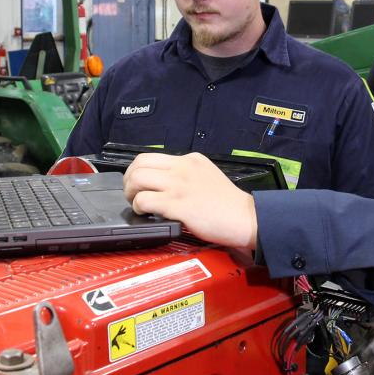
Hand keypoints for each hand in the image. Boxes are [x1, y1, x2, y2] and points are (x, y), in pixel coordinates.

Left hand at [123, 153, 257, 248]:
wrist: (245, 218)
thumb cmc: (228, 203)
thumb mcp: (208, 175)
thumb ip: (187, 174)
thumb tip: (164, 182)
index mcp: (190, 160)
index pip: (151, 156)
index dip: (137, 170)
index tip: (138, 183)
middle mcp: (182, 168)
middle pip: (139, 164)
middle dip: (129, 180)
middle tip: (132, 194)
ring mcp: (179, 186)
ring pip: (138, 179)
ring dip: (131, 193)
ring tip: (136, 204)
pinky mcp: (178, 205)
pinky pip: (145, 201)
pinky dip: (139, 208)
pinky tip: (146, 214)